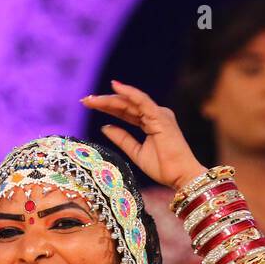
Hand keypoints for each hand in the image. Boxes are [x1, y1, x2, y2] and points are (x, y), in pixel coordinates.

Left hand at [81, 80, 206, 190]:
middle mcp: (155, 114)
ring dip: (111, 98)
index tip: (89, 105)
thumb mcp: (136, 152)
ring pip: (130, 101)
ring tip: (92, 98)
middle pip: (126, 104)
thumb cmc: (164, 167)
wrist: (180, 176)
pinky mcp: (160, 116)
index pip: (125, 111)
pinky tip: (115, 88)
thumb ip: (122, 138)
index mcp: (150, 122)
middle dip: (104, 101)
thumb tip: (105, 127)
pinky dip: (129, 93)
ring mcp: (158, 114)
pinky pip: (142, 101)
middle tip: (85, 100)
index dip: (107, 108)